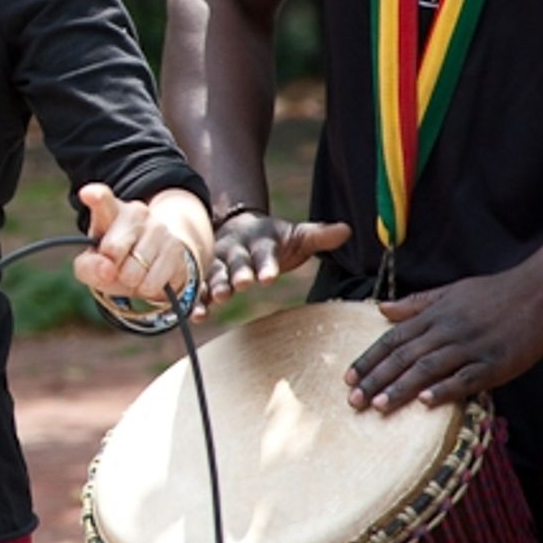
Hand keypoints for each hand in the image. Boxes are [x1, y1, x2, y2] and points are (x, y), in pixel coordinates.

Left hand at [71, 184, 207, 304]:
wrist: (152, 267)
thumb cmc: (115, 261)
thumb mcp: (94, 266)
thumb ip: (88, 267)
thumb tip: (106, 269)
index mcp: (109, 210)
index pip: (102, 199)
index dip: (95, 196)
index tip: (87, 194)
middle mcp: (134, 212)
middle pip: (112, 249)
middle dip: (111, 266)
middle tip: (116, 264)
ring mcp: (157, 227)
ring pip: (134, 269)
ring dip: (130, 280)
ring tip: (134, 270)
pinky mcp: (174, 246)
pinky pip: (152, 282)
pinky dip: (146, 288)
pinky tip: (149, 276)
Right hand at [195, 211, 349, 317]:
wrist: (236, 227)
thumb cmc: (273, 239)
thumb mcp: (295, 236)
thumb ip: (318, 236)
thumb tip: (347, 229)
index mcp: (259, 242)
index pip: (265, 254)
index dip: (267, 265)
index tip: (269, 278)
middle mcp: (236, 251)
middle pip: (236, 263)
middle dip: (237, 274)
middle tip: (240, 285)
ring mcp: (218, 264)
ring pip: (214, 275)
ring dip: (214, 286)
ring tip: (217, 298)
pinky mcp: (206, 278)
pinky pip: (199, 290)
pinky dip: (196, 301)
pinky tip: (195, 315)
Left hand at [345, 267, 542, 412]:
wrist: (539, 290)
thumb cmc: (493, 292)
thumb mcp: (450, 291)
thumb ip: (416, 304)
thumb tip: (381, 308)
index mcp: (434, 315)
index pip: (393, 339)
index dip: (369, 359)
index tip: (348, 378)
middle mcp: (447, 331)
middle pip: (404, 357)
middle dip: (376, 379)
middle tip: (354, 401)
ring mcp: (471, 347)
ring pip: (429, 369)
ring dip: (402, 388)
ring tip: (379, 406)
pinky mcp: (496, 363)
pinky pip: (467, 378)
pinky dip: (445, 390)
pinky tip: (427, 402)